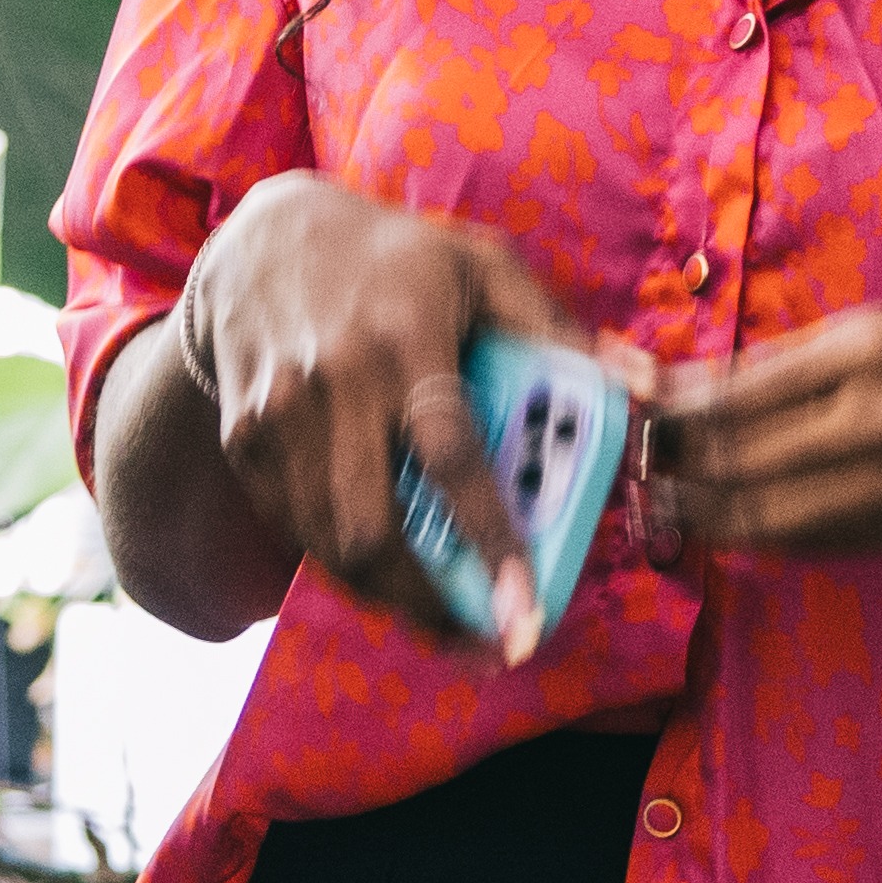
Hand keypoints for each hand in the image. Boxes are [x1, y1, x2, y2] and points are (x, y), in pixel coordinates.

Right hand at [182, 170, 587, 653]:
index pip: (451, 456)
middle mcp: (335, 381)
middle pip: (372, 530)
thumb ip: (556, 329)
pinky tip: (383, 563)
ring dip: (389, 598)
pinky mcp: (243, 440)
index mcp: (407, 339)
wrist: (260, 243)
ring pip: (329, 546)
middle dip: (428, 605)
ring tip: (443, 616)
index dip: (491, 541)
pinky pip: (297, 529)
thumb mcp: (481, 265)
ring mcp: (277, 415)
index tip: (525, 612)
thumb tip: (638, 382)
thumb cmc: (394, 260)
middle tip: (485, 639)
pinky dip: (342, 561)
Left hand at [644, 286, 881, 562]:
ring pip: (765, 517)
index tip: (632, 413)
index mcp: (866, 347)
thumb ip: (812, 354)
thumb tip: (715, 385)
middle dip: (668, 469)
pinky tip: (733, 527)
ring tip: (662, 507)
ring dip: (703, 517)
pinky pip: (815, 543)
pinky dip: (763, 538)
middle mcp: (875, 417)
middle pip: (735, 462)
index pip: (733, 392)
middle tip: (629, 468)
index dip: (667, 413)